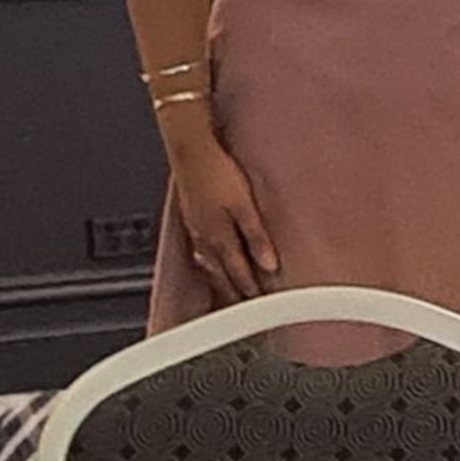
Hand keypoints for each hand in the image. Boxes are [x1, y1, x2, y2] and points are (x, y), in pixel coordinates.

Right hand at [167, 130, 279, 305]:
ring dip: (221, 281)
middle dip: (234, 292)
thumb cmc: (218, 173)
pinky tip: (210, 262)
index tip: (261, 304)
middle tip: (245, 308)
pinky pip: (201, 250)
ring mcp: (197, 229)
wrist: (190, 152)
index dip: (250, 289)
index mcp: (220, 238)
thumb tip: (269, 264)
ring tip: (229, 294)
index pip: (238, 272)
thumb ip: (256, 236)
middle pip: (223, 274)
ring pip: (211, 264)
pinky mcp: (192, 218)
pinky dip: (209, 264)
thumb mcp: (244, 205)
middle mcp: (206, 239)